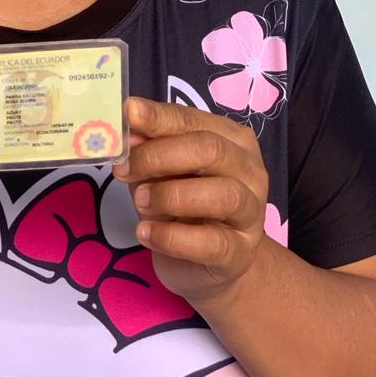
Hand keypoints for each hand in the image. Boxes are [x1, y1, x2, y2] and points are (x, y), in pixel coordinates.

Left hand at [112, 96, 268, 305]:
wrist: (207, 262)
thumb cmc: (182, 203)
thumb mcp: (159, 170)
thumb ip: (147, 148)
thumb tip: (126, 132)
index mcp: (230, 138)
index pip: (191, 120)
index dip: (157, 118)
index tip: (126, 114)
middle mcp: (249, 170)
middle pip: (210, 150)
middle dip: (159, 156)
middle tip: (124, 170)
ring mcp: (251, 212)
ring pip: (222, 194)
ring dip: (170, 195)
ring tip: (139, 202)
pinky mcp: (242, 252)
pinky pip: (212, 242)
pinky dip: (172, 237)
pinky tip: (146, 232)